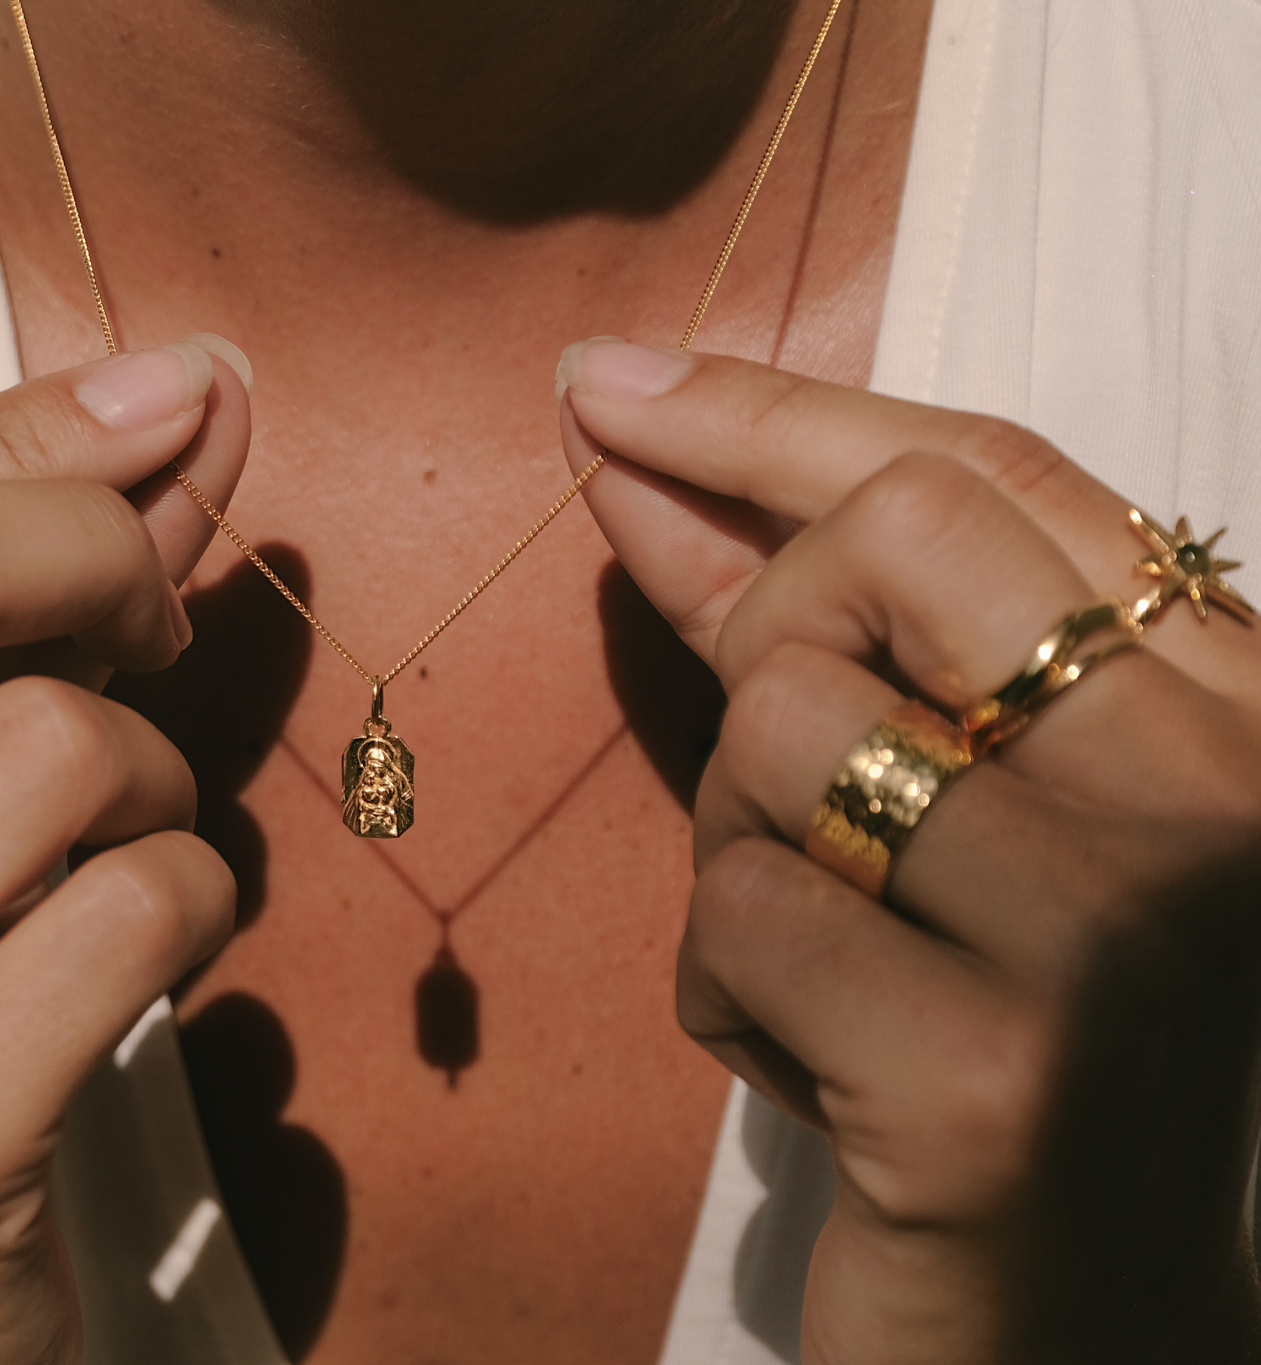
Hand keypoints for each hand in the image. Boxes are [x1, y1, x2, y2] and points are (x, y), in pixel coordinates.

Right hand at [0, 342, 248, 1363]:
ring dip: (145, 771)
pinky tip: (155, 930)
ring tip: (124, 823)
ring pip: (51, 745)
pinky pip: (133, 908)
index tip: (173, 424)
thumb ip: (2, 568)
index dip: (44, 448)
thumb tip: (168, 383)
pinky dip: (188, 894)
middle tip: (152, 609)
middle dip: (91, 553)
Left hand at [558, 340, 1260, 1362]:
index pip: (977, 471)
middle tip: (794, 775)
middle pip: (884, 545)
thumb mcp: (921, 801)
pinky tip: (818, 1067)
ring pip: (781, 726)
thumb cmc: (979, 1030)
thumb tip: (632, 439)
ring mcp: (1120, 928)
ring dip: (743, 840)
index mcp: (1225, 700)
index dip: (767, 412)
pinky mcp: (996, 1077)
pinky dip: (726, 986)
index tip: (607, 382)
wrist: (1059, 1314)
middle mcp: (1214, 787)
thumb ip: (802, 616)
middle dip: (763, 628)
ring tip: (831, 956)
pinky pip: (741, 911)